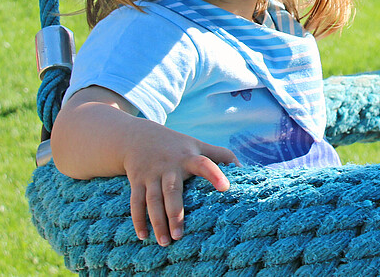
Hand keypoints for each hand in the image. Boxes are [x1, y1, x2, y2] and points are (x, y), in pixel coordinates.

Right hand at [49, 87, 239, 244]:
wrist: (137, 137)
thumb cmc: (176, 146)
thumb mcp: (198, 144)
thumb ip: (220, 154)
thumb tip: (243, 168)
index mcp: (188, 158)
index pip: (204, 164)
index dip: (215, 174)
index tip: (225, 188)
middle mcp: (169, 166)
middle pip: (172, 190)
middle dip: (175, 213)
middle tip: (179, 236)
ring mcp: (151, 174)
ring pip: (152, 200)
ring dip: (157, 221)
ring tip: (165, 243)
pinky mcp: (137, 181)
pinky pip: (136, 202)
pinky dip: (138, 219)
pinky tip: (143, 236)